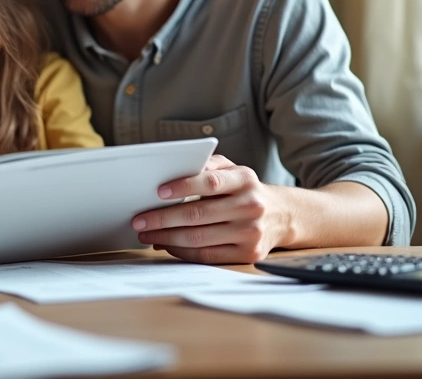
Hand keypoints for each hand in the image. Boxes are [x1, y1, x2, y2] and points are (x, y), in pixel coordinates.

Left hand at [131, 155, 291, 263]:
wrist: (282, 215)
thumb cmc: (245, 190)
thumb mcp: (233, 170)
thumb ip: (208, 166)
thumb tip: (176, 170)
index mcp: (245, 180)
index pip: (210, 183)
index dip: (183, 186)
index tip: (158, 192)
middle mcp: (251, 206)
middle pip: (198, 215)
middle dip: (162, 218)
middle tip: (139, 220)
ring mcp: (251, 233)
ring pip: (199, 238)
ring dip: (166, 237)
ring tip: (146, 234)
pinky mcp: (248, 254)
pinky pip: (206, 256)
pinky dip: (181, 251)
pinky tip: (166, 244)